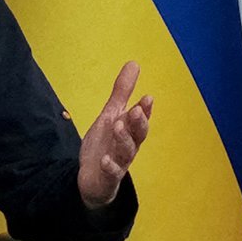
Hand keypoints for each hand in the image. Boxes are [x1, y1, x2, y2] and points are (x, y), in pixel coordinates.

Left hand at [77, 61, 152, 208]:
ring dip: (123, 139)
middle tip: (136, 110)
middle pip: (138, 135)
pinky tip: (105, 160)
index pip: (140, 119)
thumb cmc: (107, 143)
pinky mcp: (108, 176)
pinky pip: (112, 172)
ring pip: (126, 151)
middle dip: (138, 123)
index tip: (147, 97)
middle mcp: (128, 146)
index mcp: (130, 130)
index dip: (145, 109)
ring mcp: (119, 162)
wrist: (94, 177)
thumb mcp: (112, 114)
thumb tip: (134, 63)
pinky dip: (110, 166)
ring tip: (117, 126)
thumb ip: (122, 92)